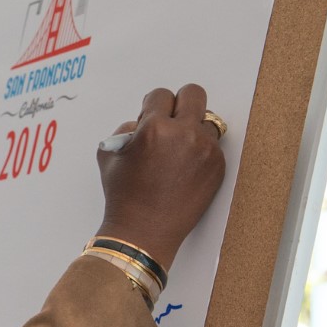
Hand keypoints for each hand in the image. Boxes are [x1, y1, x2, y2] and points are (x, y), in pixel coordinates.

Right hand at [94, 84, 226, 269]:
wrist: (144, 232)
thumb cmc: (124, 197)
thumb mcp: (108, 156)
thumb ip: (125, 130)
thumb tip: (142, 121)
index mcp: (154, 128)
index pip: (161, 95)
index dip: (153, 105)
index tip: (152, 116)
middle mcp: (184, 134)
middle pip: (194, 94)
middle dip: (182, 102)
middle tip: (173, 117)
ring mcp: (205, 150)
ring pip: (207, 121)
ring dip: (193, 128)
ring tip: (179, 149)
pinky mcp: (217, 166)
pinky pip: (213, 145)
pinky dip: (200, 151)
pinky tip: (184, 169)